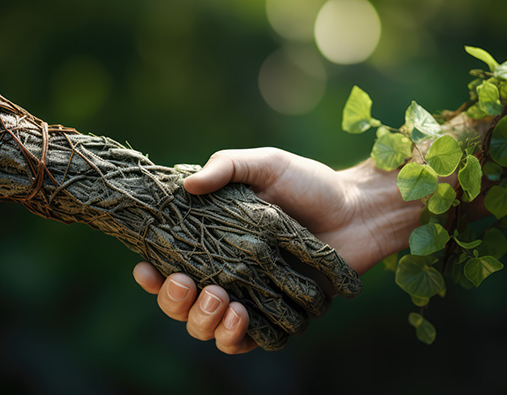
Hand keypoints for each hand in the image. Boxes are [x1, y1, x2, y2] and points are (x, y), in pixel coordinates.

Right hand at [134, 147, 422, 352]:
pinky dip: (242, 338)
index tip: (146, 268)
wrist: (360, 209)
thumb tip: (187, 185)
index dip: (154, 276)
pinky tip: (244, 318)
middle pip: (186, 306)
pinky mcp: (283, 314)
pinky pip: (254, 341)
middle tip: (188, 284)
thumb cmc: (311, 183)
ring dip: (207, 323)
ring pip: (213, 329)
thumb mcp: (266, 165)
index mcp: (218, 242)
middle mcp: (231, 274)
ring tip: (224, 302)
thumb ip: (227, 167)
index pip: (173, 266)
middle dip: (176, 304)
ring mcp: (256, 297)